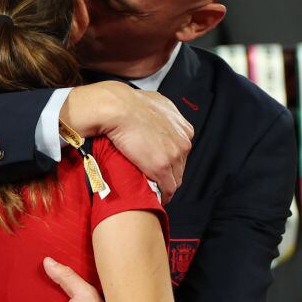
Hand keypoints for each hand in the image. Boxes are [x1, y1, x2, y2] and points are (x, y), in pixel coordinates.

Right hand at [60, 82, 193, 202]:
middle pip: (180, 167)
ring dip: (165, 186)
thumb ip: (163, 113)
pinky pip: (168, 188)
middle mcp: (183, 142)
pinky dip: (163, 195)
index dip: (171, 160)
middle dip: (169, 174)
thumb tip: (156, 116)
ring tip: (153, 190)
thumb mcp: (157, 103)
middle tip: (154, 180)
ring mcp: (174, 156)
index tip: (160, 165)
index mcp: (184, 129)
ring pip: (175, 179)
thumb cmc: (130, 103)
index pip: (182, 152)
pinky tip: (156, 198)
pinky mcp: (162, 167)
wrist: (118, 108)